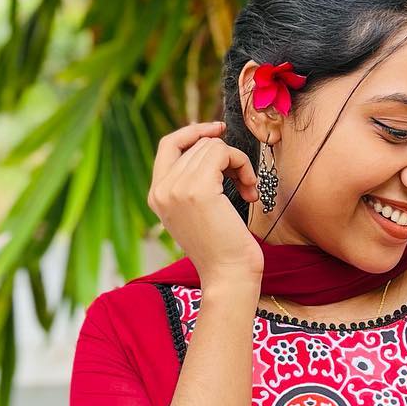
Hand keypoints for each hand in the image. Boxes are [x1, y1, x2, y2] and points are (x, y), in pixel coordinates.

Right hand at [148, 120, 263, 289]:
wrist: (228, 275)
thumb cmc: (222, 247)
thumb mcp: (197, 211)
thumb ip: (192, 181)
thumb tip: (210, 141)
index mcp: (156, 195)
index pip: (168, 145)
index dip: (193, 132)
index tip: (219, 130)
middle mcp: (161, 189)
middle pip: (198, 145)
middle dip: (227, 158)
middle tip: (244, 184)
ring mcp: (176, 188)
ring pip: (213, 146)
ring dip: (238, 163)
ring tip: (247, 190)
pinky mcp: (198, 189)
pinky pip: (223, 152)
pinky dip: (243, 165)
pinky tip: (249, 192)